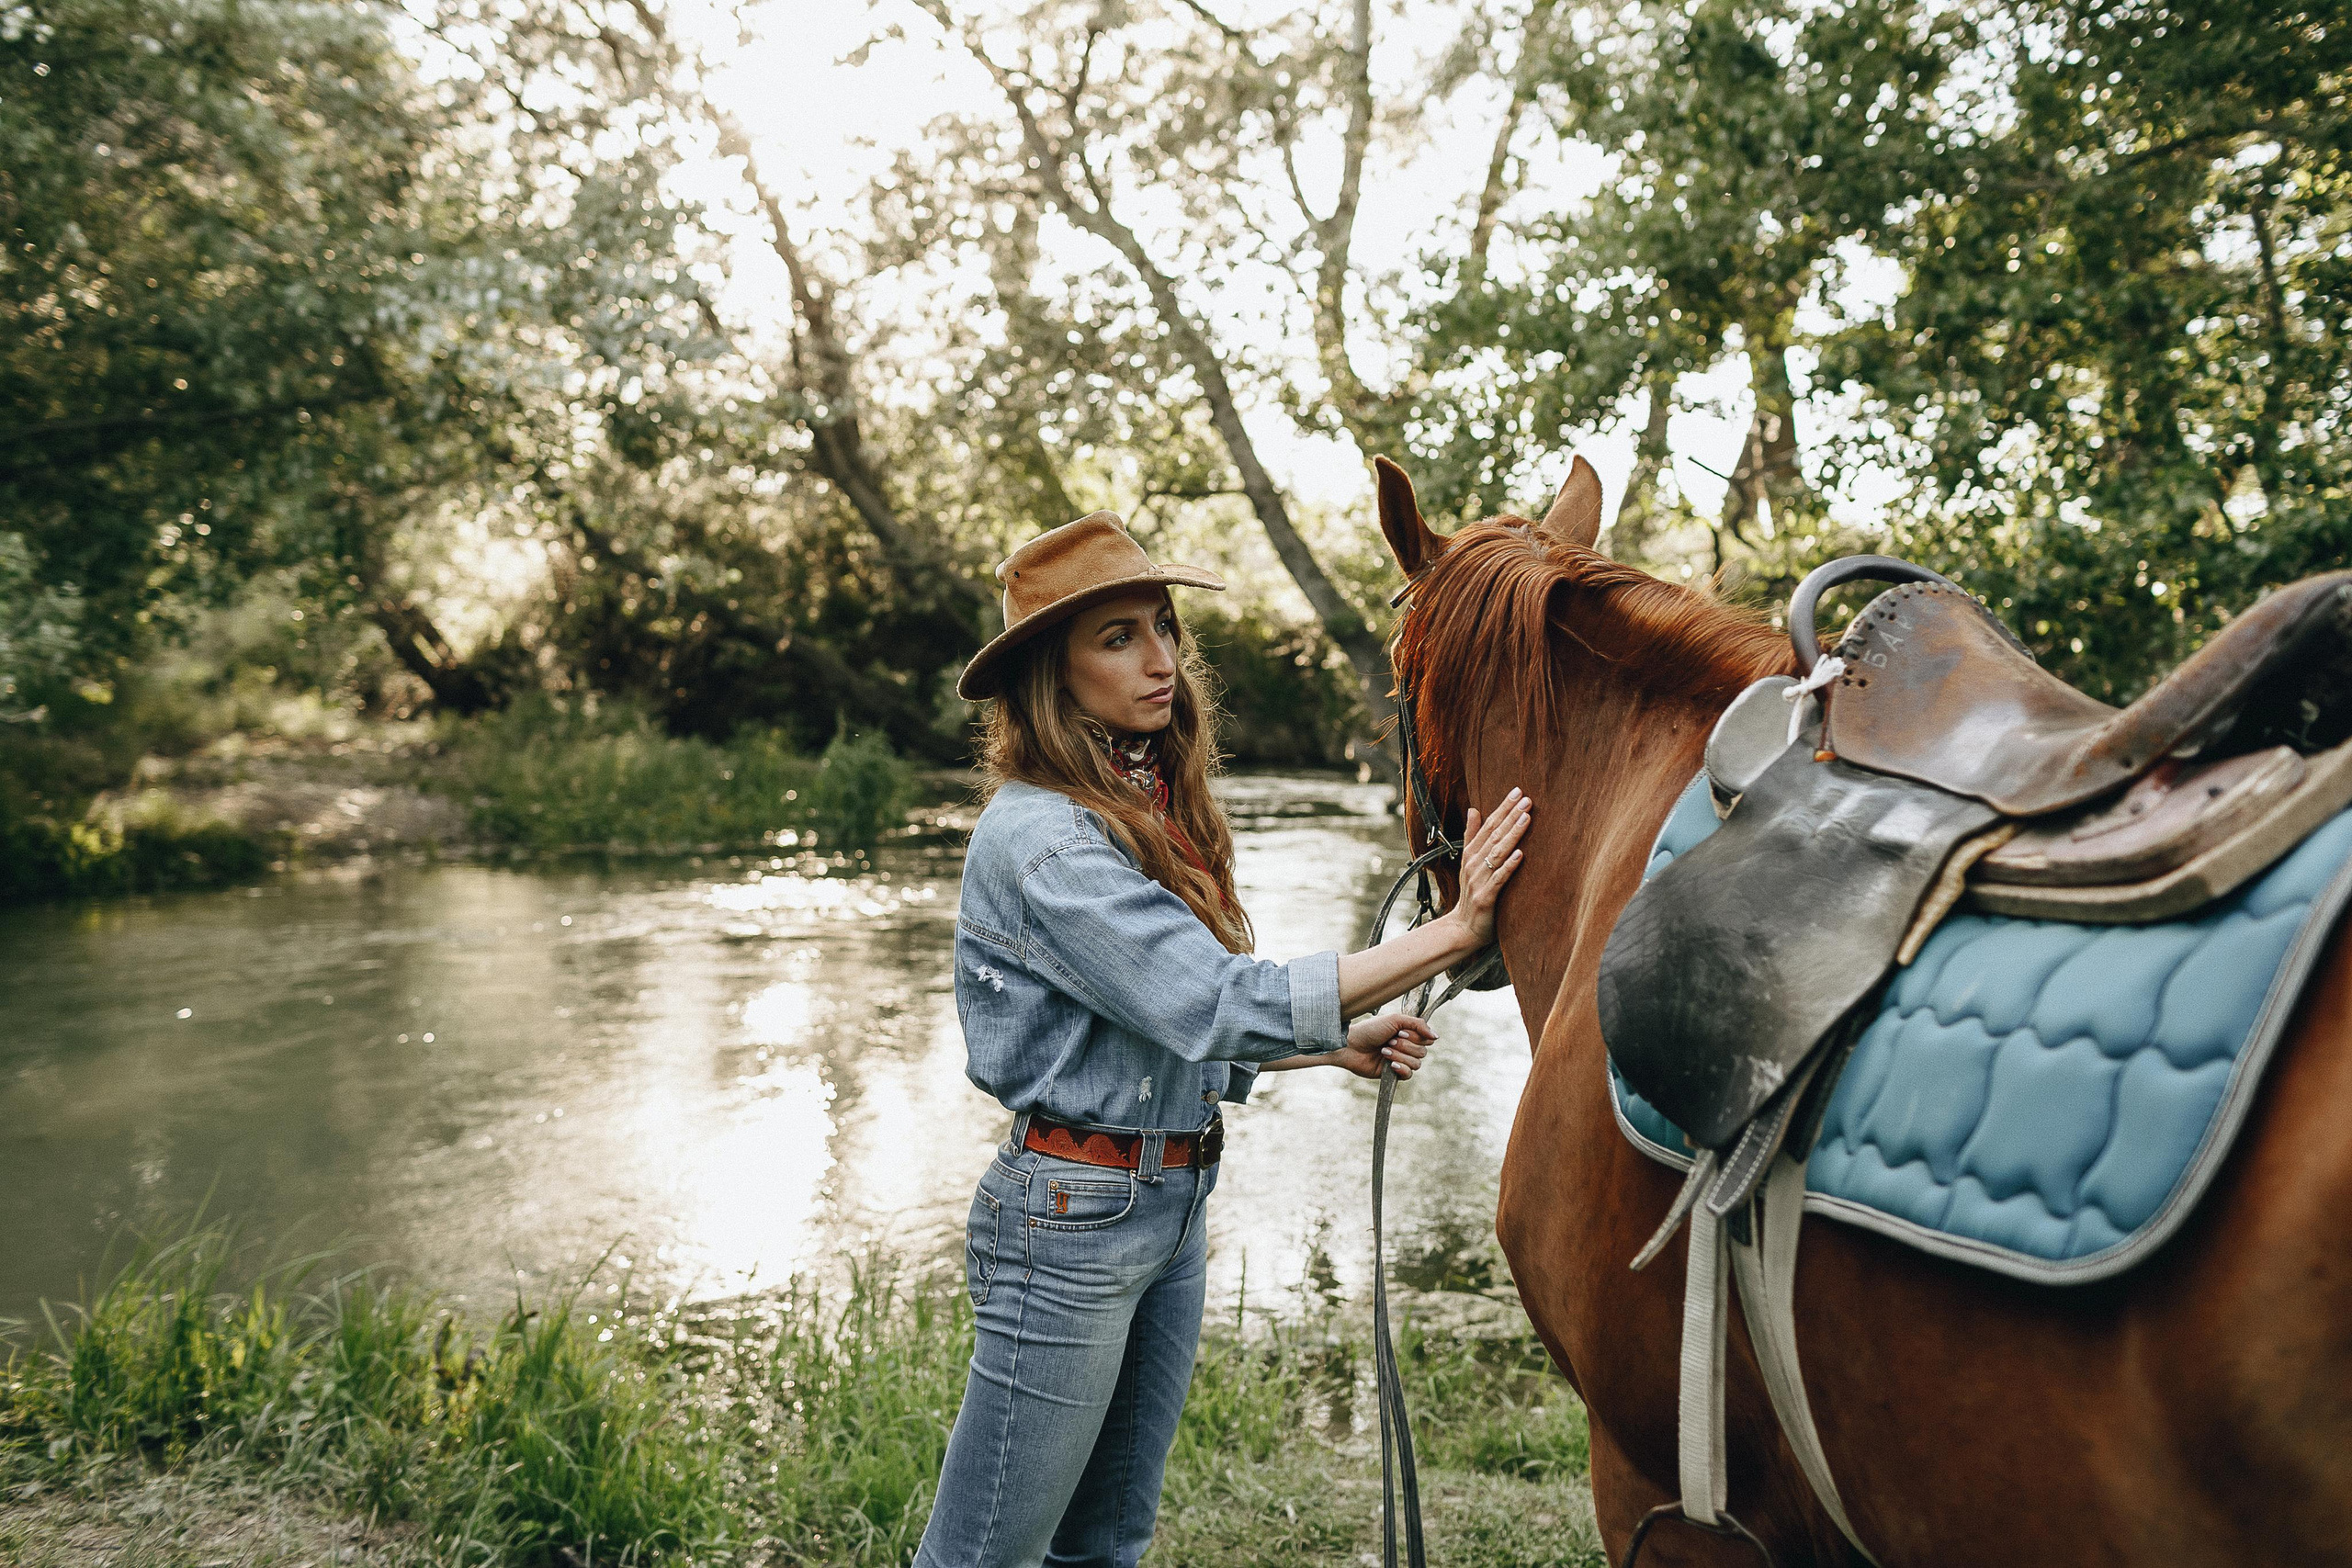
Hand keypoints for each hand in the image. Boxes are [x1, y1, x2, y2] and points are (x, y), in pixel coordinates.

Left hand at [1327, 1012, 1435, 1080]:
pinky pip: (1409, 1075)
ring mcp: (1400, 1061)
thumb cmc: (1370, 1030)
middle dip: (1405, 1046)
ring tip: (1384, 1051)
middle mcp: (1406, 1047)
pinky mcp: (1393, 1074)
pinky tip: (1390, 1064)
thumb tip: (1436, 1036)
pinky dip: (1401, 1069)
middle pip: (1423, 1052)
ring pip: (1416, 1064)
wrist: (1351, 1045)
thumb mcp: (1394, 1020)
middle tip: (1389, 1040)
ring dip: (1400, 1056)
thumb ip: (1418, 1024)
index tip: (1401, 1031)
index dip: (1417, 1037)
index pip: (1427, 1039)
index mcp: (1407, 1034)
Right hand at [1449, 787, 1531, 946]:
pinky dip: (1509, 866)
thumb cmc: (1472, 893)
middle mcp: (1474, 864)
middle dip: (1510, 816)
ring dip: (1512, 835)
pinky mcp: (1486, 897)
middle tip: (1527, 799)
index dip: (1502, 808)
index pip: (1488, 825)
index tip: (1518, 791)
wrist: (1463, 927)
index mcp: (1471, 853)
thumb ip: (1472, 835)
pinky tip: (1520, 854)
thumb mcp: (1469, 862)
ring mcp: (1479, 880)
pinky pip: (1499, 879)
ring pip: (1497, 853)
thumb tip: (1474, 809)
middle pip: (1494, 835)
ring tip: (1526, 818)